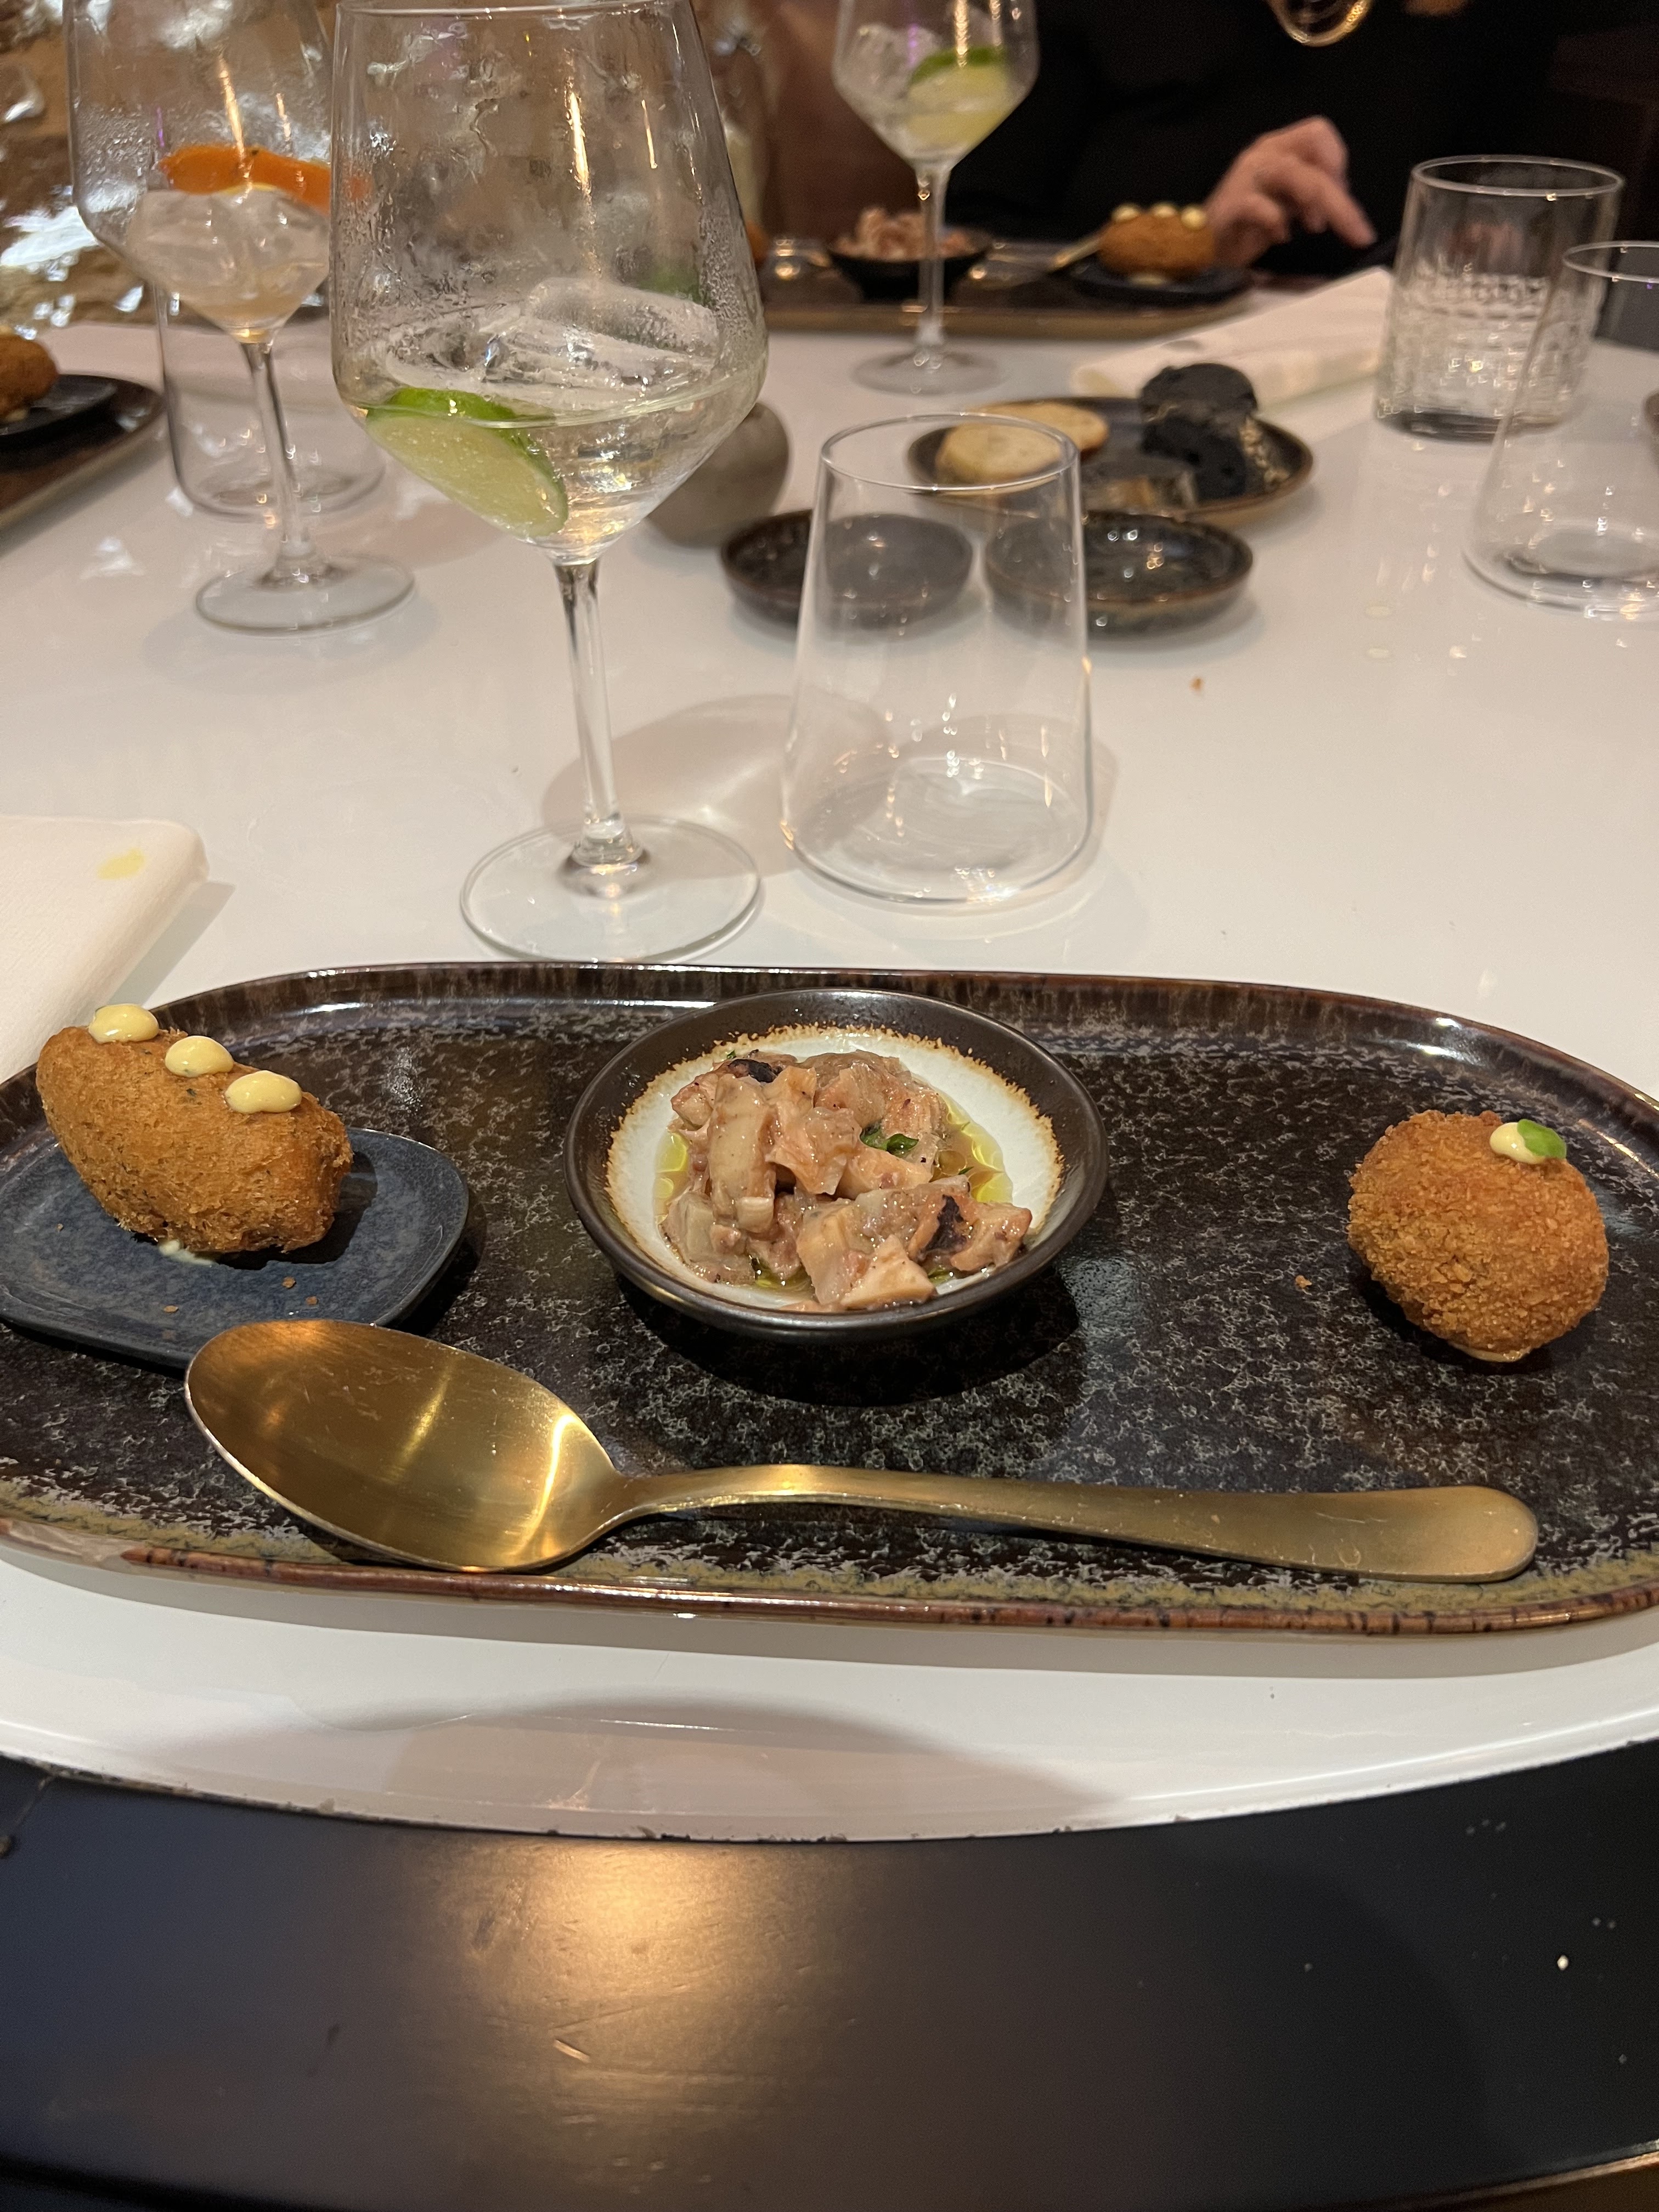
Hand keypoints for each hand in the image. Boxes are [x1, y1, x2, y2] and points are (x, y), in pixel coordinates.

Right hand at [1204, 116, 1375, 265]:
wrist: (1202, 247)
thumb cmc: (1247, 224)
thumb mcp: (1288, 202)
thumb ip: (1311, 195)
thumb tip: (1341, 198)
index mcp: (1279, 147)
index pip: (1318, 132)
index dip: (1337, 160)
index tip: (1342, 192)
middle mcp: (1263, 154)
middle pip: (1312, 160)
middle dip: (1340, 199)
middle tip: (1357, 232)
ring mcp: (1245, 177)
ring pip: (1293, 175)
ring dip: (1316, 203)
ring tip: (1316, 228)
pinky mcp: (1231, 205)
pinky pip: (1260, 206)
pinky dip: (1277, 222)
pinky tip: (1281, 237)